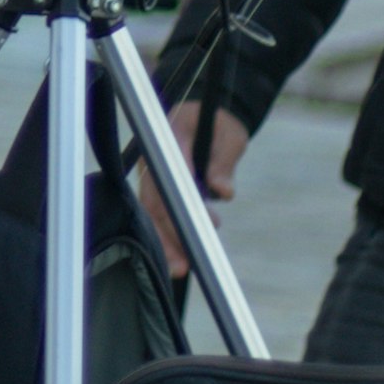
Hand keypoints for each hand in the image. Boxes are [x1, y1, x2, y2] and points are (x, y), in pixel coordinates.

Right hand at [138, 106, 248, 272]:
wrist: (209, 116)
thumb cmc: (219, 122)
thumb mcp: (231, 135)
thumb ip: (225, 161)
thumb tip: (223, 191)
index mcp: (170, 136)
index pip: (170, 172)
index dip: (176, 201)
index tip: (192, 224)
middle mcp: (154, 157)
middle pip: (155, 199)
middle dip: (167, 233)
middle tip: (182, 264)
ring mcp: (153, 173)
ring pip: (154, 211)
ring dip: (166, 240)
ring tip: (182, 267)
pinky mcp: (157, 186)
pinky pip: (160, 213)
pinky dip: (169, 235)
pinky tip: (182, 256)